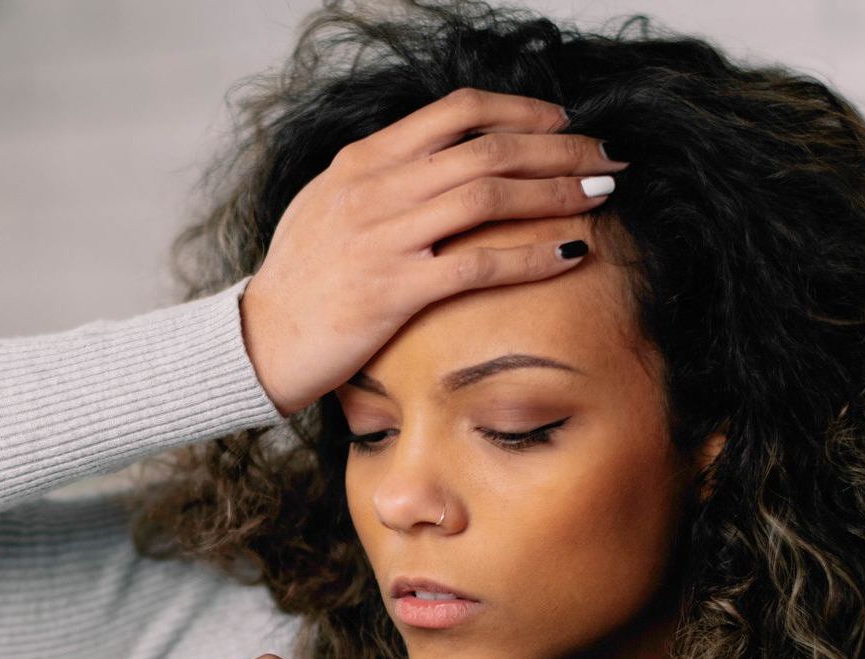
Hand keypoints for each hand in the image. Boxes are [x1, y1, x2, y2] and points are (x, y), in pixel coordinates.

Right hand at [240, 86, 628, 416]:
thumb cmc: (297, 282)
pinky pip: (479, 264)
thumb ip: (378, 180)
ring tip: (602, 194)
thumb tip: (431, 165)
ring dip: (555, 191)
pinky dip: (532, 255)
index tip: (560, 123)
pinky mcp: (394, 291)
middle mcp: (376, 188)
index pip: (455, 113)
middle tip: (605, 156)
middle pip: (486, 148)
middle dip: (558, 148)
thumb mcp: (326, 208)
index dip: (518, 111)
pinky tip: (572, 253)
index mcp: (362, 162)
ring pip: (489, 195)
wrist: (258, 342)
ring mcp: (384, 238)